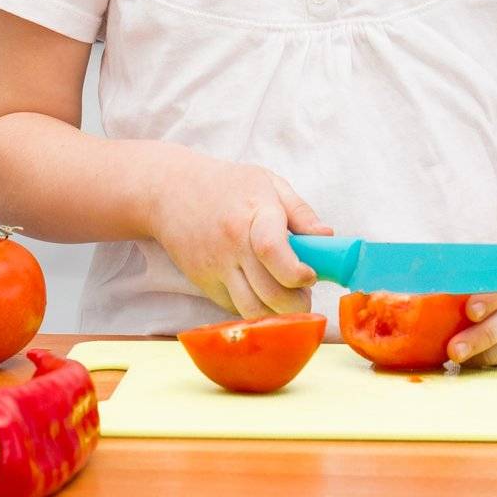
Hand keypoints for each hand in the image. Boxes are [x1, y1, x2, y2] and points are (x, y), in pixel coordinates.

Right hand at [146, 148, 332, 318]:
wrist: (169, 191)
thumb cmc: (227, 185)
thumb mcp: (268, 183)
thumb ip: (301, 212)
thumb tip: (328, 238)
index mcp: (253, 214)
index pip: (273, 251)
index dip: (297, 272)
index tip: (309, 275)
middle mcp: (232, 244)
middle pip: (270, 293)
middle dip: (298, 303)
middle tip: (305, 293)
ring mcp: (215, 267)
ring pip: (252, 310)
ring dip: (277, 313)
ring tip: (287, 297)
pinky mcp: (203, 282)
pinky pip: (234, 307)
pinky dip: (253, 308)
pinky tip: (259, 291)